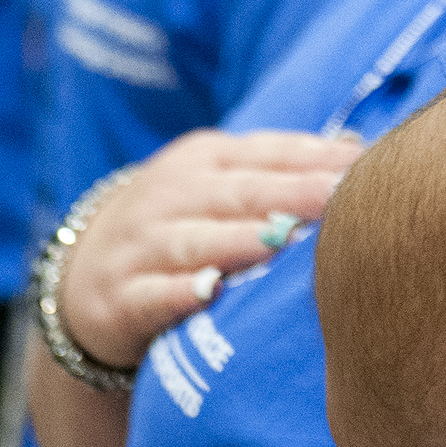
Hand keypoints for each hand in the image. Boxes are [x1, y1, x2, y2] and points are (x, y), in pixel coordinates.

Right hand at [58, 128, 364, 368]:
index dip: (315, 158)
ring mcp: (141, 245)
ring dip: (241, 242)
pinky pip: (152, 295)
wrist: (81, 277)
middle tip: (340, 201)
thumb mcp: (219, 184)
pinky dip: (179, 293)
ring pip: (196, 240)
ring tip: (284, 244)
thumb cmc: (180, 225)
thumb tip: (358, 148)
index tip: (364, 166)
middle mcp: (172, 195)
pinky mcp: (118, 298)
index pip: (267, 153)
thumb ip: (280, 171)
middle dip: (292, 196)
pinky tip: (210, 292)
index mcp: (204, 159)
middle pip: (240, 194)